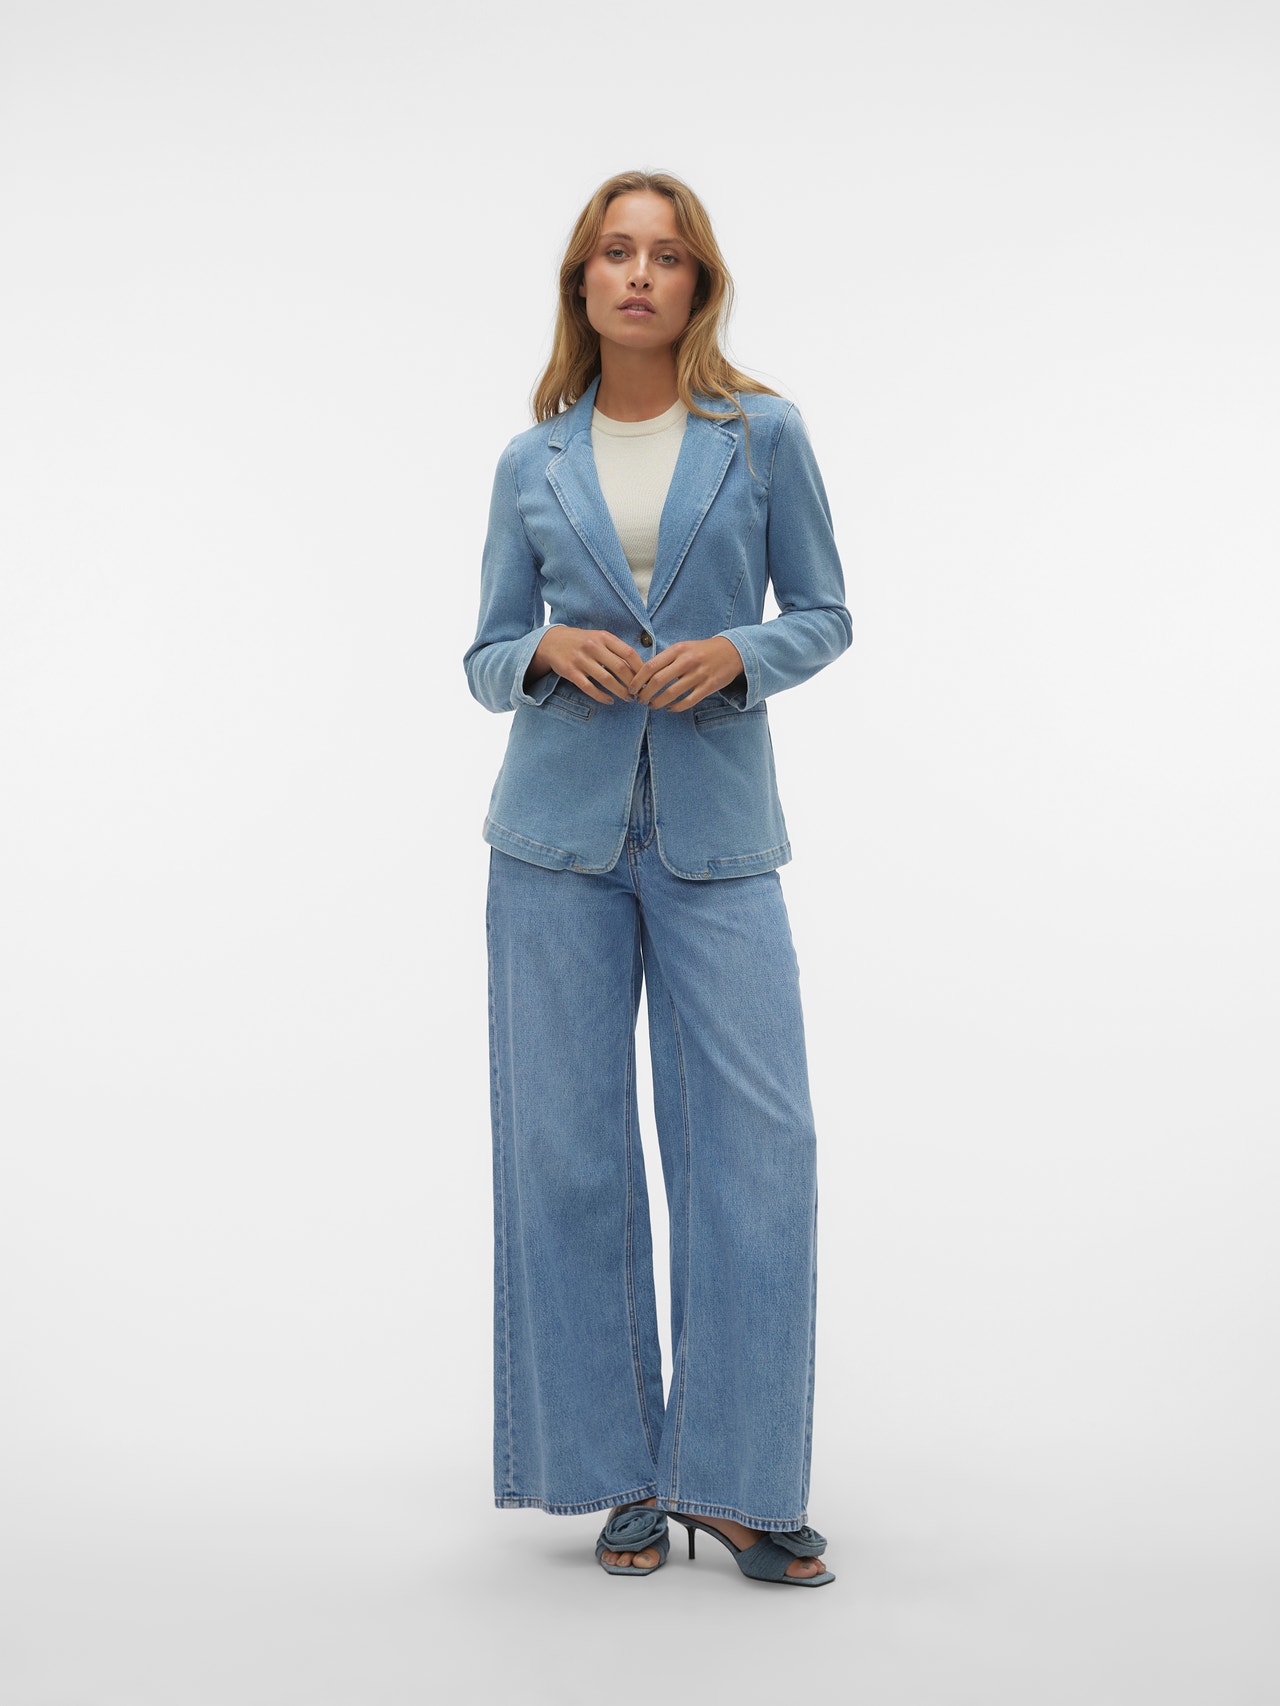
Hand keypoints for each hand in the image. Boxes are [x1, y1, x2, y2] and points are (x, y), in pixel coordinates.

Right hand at [526, 626, 643, 703]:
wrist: (552, 641)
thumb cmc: (582, 641)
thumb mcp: (599, 637)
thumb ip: (616, 648)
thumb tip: (639, 666)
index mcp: (604, 637)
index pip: (629, 653)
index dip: (640, 668)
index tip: (646, 678)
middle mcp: (593, 647)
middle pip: (620, 668)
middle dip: (632, 683)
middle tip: (639, 692)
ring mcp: (581, 660)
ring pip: (606, 680)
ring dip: (620, 692)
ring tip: (628, 698)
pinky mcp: (571, 672)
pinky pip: (589, 688)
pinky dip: (602, 696)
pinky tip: (610, 700)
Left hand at [630, 636, 745, 711]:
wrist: (732, 651)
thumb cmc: (702, 651)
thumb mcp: (683, 647)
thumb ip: (666, 659)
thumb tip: (644, 675)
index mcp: (678, 650)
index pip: (651, 666)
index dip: (638, 680)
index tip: (631, 688)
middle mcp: (687, 661)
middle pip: (658, 681)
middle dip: (645, 694)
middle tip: (639, 700)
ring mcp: (699, 675)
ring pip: (671, 694)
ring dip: (658, 703)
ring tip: (652, 706)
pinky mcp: (709, 686)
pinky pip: (688, 701)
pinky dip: (675, 708)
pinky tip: (669, 708)